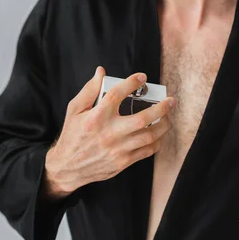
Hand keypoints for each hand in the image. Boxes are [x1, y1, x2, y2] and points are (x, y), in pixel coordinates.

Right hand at [43, 66, 176, 198]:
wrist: (68, 167)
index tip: (142, 77)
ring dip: (163, 125)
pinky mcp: (123, 162)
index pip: (116, 94)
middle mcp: (109, 133)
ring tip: (168, 117)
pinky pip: (147, 151)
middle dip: (161, 108)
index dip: (131, 83)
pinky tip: (159, 134)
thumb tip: (101, 72)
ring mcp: (117, 149)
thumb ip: (89, 90)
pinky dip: (157, 142)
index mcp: (96, 117)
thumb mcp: (74, 110)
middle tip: (171, 101)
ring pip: (149, 136)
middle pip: (142, 119)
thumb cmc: (73, 135)